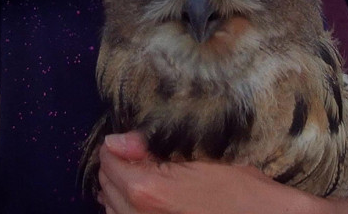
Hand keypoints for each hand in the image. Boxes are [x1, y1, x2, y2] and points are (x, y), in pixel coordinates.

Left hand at [97, 132, 321, 213]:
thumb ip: (151, 148)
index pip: (108, 161)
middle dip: (119, 165)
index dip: (119, 145)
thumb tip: (116, 141)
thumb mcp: (201, 156)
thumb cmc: (241, 189)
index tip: (136, 140)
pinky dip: (128, 208)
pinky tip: (149, 198)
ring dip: (121, 188)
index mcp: (148, 189)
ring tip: (145, 174)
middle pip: (106, 184)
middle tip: (142, 154)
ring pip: (111, 206)